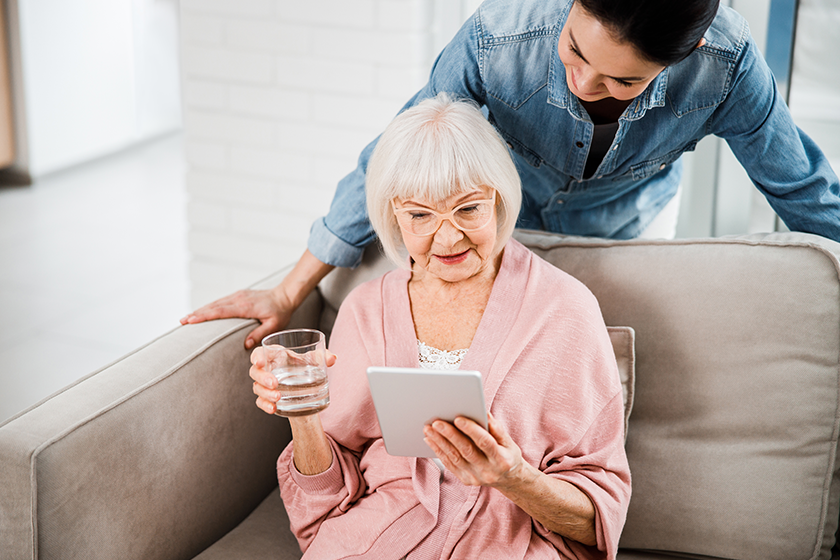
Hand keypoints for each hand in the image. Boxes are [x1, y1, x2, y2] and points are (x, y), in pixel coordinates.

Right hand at [180, 250, 334, 349]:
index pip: (221, 311)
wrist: (284, 295)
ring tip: (186, 319)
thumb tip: (245, 344)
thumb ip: (259, 334)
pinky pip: (220, 302)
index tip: (191, 320)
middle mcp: (238, 299)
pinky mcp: (238, 296)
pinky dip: (209, 308)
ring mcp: (237, 296)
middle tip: (181, 321)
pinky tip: (200, 313)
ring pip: (215, 303)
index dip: (205, 315)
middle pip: (213, 306)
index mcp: (245, 306)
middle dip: (197, 314)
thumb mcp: (274, 325)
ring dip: (200, 310)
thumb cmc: (280, 312)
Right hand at [249, 346, 336, 414]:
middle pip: (256, 372)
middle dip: (263, 378)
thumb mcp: (314, 359)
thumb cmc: (306, 366)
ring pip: (257, 388)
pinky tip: (273, 408)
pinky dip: (265, 405)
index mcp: (275, 355)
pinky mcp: (267, 397)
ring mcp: (265, 385)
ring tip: (278, 397)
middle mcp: (268, 369)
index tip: (260, 362)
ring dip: (265, 393)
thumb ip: (323, 356)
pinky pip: (260, 402)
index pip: (259, 353)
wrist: (308, 386)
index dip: (256, 356)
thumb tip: (332, 358)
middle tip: (275, 383)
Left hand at [423, 412, 531, 488]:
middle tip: (436, 422)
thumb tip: (483, 411)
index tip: (458, 418)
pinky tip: (430, 440)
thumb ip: (496, 428)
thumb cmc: (508, 454)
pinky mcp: (466, 480)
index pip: (485, 443)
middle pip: (466, 451)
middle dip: (450, 435)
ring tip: (428, 429)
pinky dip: (439, 451)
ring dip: (439, 442)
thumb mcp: (509, 442)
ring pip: (455, 458)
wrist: (508, 479)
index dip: (472, 430)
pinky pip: (450, 465)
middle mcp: (488, 470)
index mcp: (502, 459)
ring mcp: (476, 477)